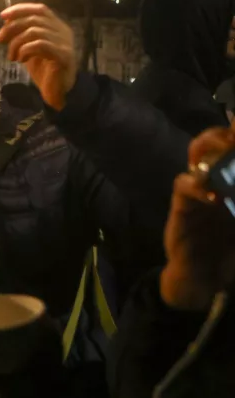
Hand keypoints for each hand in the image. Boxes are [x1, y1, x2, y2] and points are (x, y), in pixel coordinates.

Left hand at [0, 4, 76, 109]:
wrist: (58, 92)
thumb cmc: (44, 70)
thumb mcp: (28, 49)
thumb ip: (21, 34)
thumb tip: (5, 21)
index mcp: (57, 26)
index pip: (40, 9)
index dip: (21, 9)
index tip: (2, 16)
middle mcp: (63, 31)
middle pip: (34, 19)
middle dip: (12, 27)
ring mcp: (64, 43)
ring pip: (35, 32)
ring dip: (16, 43)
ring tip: (11, 56)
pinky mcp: (63, 55)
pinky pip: (40, 45)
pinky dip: (25, 50)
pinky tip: (21, 60)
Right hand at [160, 126, 234, 310]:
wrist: (206, 278)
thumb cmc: (230, 251)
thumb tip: (234, 192)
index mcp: (232, 183)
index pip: (231, 152)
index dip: (233, 133)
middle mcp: (214, 181)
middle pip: (211, 146)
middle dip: (222, 135)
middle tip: (233, 134)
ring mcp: (196, 192)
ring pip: (195, 159)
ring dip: (208, 150)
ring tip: (224, 149)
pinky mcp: (182, 206)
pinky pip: (184, 186)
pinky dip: (197, 187)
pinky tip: (214, 196)